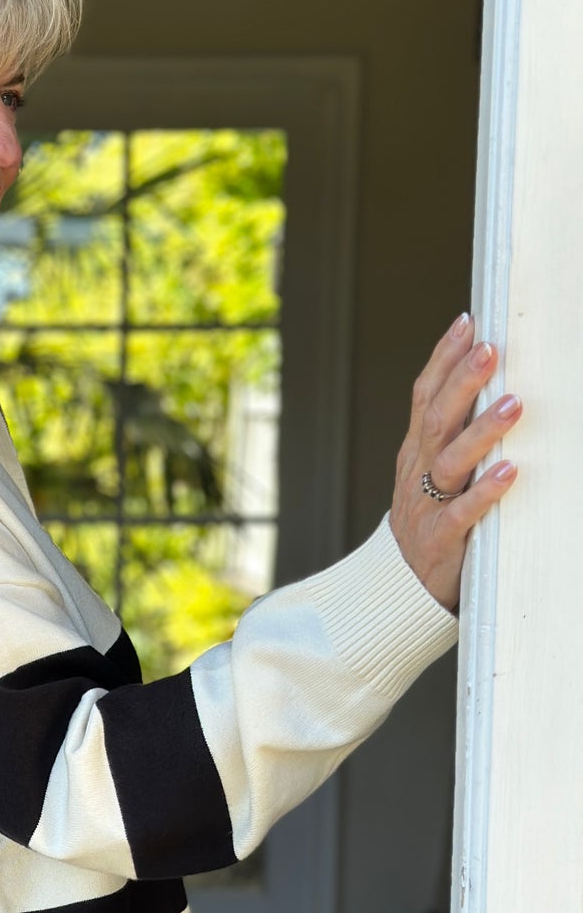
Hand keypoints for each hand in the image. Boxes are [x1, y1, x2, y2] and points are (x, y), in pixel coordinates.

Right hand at [389, 312, 520, 611]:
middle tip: (491, 349)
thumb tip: (489, 386)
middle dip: (463, 381)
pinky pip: (461, 513)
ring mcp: (425, 506)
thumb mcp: (432, 475)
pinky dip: (484, 491)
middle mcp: (417, 473)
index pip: (425, 396)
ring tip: (514, 404)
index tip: (469, 323)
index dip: (443, 359)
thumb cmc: (429, 523)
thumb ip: (453, 436)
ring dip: (482, 430)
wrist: (398, 589)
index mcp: (416, 453)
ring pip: (449, 462)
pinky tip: (509, 471)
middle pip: (436, 420)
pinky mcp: (440, 541)